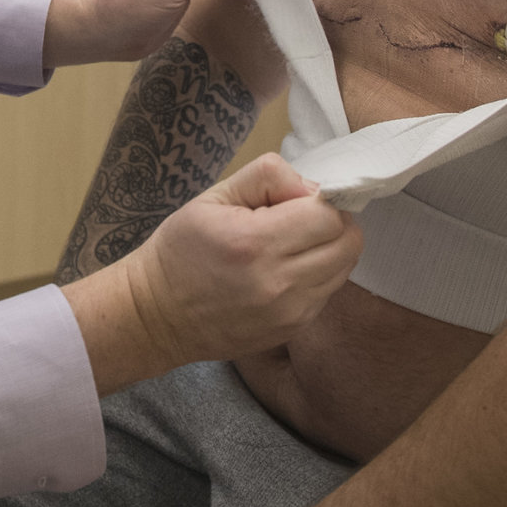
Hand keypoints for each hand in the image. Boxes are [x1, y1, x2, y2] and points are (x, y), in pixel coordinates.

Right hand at [131, 154, 358, 367]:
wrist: (158, 314)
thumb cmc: (180, 249)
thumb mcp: (214, 196)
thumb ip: (268, 177)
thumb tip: (312, 188)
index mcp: (256, 242)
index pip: (328, 215)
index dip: (319, 200)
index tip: (295, 201)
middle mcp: (279, 282)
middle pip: (348, 242)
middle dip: (332, 223)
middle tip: (300, 220)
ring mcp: (290, 312)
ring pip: (344, 268)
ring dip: (329, 250)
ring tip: (292, 246)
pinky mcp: (293, 329)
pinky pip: (328, 292)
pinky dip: (317, 275)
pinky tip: (285, 271)